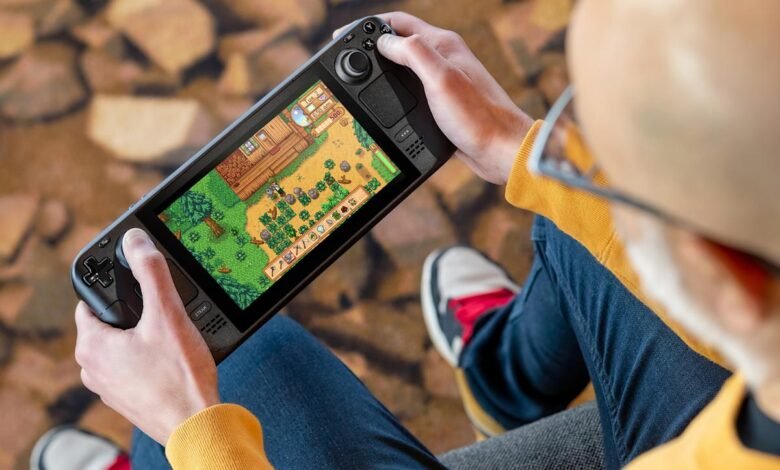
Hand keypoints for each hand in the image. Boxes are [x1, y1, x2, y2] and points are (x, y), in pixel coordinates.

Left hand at [75, 228, 218, 444]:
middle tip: (163, 311)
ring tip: (172, 337)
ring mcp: (109, 387)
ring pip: (122, 346)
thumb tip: (136, 239)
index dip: (115, 286)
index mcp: (91, 344)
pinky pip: (133, 368)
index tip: (139, 284)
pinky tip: (173, 360)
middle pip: (108, 323)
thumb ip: (150, 271)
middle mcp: (92, 368)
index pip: (91, 301)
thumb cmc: (179, 375)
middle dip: (134, 313)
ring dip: (142, 337)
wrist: (196, 424)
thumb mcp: (167, 314)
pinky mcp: (128, 399)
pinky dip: (148, 359)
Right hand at [335, 12, 533, 184]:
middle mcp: (443, 59)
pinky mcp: (443, 104)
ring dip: (382, 69)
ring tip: (359, 78)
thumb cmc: (477, 116)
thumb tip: (383, 41)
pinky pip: (412, 91)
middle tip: (347, 59)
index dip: (369, 26)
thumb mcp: (440, 78)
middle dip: (372, 46)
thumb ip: (412, 53)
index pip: (398, 23)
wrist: (500, 150)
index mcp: (443, 45)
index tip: (343, 37)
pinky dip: (394, 92)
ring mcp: (444, 81)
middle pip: (400, 43)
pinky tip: (385, 103)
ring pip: (404, 68)